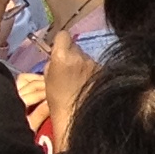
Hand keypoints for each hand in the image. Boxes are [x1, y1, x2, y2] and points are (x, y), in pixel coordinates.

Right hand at [44, 29, 96, 153]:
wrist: (77, 117)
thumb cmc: (57, 99)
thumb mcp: (48, 78)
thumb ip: (54, 61)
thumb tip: (61, 53)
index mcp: (62, 56)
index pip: (63, 35)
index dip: (61, 41)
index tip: (61, 49)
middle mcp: (82, 57)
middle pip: (77, 47)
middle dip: (73, 54)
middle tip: (71, 70)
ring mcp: (96, 64)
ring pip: (88, 58)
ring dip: (84, 65)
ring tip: (81, 81)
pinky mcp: (106, 72)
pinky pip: (98, 67)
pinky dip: (94, 73)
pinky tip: (91, 85)